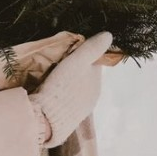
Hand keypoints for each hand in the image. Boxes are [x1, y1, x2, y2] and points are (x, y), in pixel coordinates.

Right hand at [29, 31, 112, 147]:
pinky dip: (61, 94)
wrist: (46, 119)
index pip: (93, 62)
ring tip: (52, 78)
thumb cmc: (62, 87)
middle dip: (74, 69)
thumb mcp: (77, 61)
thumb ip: (92, 48)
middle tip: (59, 62)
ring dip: (67, 82)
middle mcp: (93, 97)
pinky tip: (51, 93)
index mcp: (97, 82)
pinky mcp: (68, 119)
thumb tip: (109, 35)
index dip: (82, 54)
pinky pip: (66, 101)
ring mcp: (81, 110)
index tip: (69, 51)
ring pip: (75, 88)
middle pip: (84, 76)